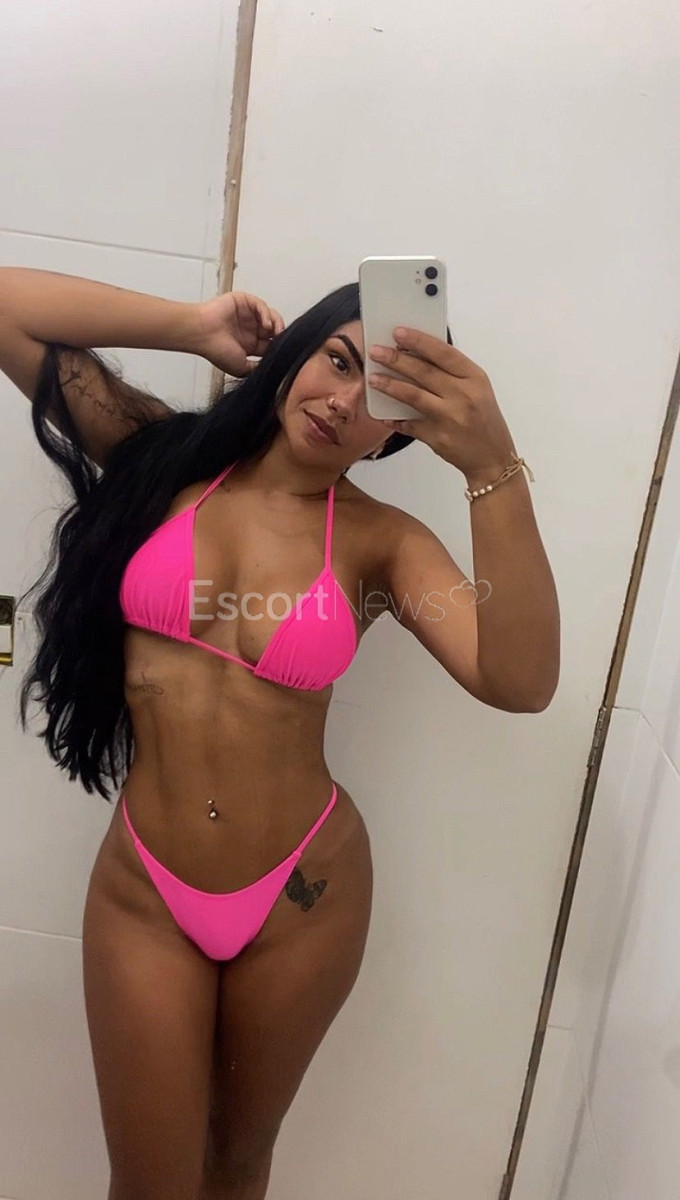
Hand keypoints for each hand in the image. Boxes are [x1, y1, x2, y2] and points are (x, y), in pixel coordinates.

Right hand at [196, 291, 285, 375]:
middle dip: (281, 335)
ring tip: (277, 332)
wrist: (201, 334)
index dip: (279, 347)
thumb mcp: (241, 368)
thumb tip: (272, 369)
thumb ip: (257, 368)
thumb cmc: (215, 350)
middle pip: (274, 329)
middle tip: (284, 341)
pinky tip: (266, 324)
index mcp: (249, 345)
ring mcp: (247, 315)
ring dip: (277, 323)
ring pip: (270, 316)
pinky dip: (267, 314)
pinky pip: (261, 305)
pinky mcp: (243, 302)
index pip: (271, 344)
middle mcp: (249, 330)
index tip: (284, 351)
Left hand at [368, 327, 516, 477]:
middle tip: (376, 351)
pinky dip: (395, 419)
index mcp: (474, 378)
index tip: (398, 333)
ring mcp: (450, 418)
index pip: (443, 353)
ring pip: (413, 395)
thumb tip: (416, 356)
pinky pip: (409, 425)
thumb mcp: (478, 390)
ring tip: (373, 378)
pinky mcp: (438, 438)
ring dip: (390, 385)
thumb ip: (453, 374)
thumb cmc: (484, 421)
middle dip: (396, 359)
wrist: (493, 458)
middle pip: (424, 372)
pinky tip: (384, 415)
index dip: (419, 341)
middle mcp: (463, 396)